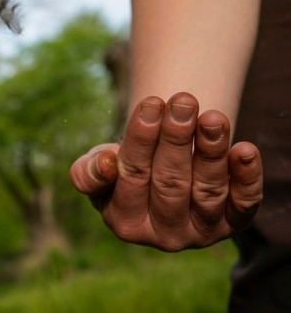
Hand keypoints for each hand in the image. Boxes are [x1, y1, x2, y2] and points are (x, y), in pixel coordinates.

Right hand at [70, 92, 262, 250]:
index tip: (151, 103)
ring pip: (207, 191)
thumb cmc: (124, 166)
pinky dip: (247, 177)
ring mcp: (200, 232)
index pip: (132, 178)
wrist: (161, 174)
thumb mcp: (97, 167)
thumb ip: (88, 172)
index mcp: (125, 223)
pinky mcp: (233, 225)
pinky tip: (244, 149)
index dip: (141, 140)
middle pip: (170, 184)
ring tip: (212, 117)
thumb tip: (105, 164)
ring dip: (211, 152)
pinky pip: (244, 204)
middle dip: (177, 139)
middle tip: (183, 101)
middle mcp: (163, 236)